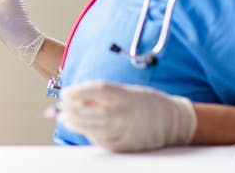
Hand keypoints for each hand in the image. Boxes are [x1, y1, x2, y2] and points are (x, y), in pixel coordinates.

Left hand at [58, 81, 196, 151]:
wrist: (174, 122)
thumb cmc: (147, 102)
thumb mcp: (128, 92)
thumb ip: (105, 96)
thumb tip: (78, 97)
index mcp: (127, 94)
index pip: (98, 89)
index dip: (79, 91)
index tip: (66, 92)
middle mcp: (126, 112)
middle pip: (93, 110)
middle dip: (73, 110)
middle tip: (60, 109)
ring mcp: (127, 129)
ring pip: (96, 127)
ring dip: (77, 124)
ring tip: (66, 119)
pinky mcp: (128, 144)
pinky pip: (105, 141)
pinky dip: (91, 136)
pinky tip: (83, 131)